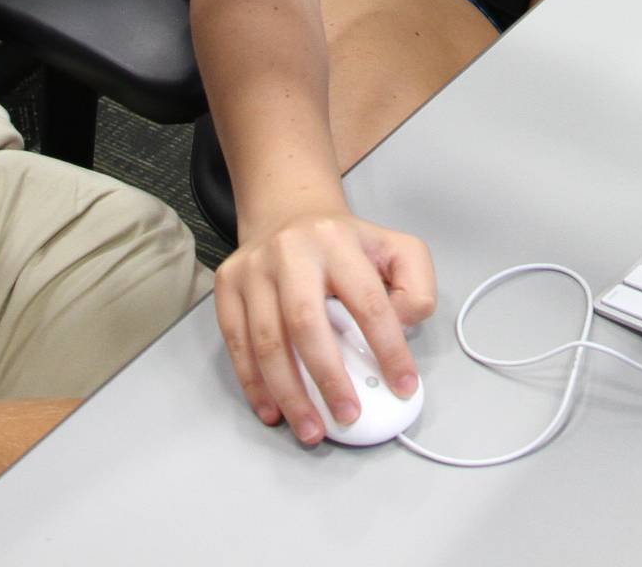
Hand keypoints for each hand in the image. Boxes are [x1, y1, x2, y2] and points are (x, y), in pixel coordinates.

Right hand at [214, 206, 435, 444]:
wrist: (287, 213)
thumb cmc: (345, 244)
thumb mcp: (395, 249)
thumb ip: (414, 287)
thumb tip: (400, 330)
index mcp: (337, 241)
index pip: (368, 302)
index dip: (388, 349)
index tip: (402, 386)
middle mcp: (290, 251)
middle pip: (306, 323)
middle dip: (328, 378)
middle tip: (347, 415)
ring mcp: (253, 268)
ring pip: (267, 341)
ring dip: (290, 394)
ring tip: (311, 428)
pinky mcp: (227, 285)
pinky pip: (237, 344)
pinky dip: (255, 384)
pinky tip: (273, 410)